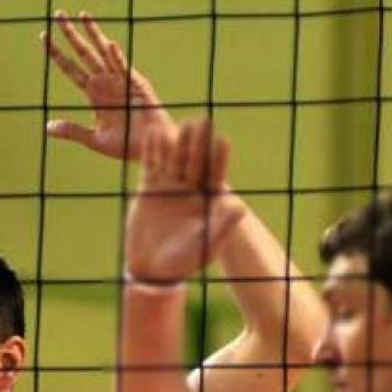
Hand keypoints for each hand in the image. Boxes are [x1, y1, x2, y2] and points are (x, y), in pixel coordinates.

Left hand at [43, 11, 170, 160]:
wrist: (150, 149)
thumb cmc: (126, 144)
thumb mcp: (94, 139)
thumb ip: (73, 131)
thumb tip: (48, 127)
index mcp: (93, 94)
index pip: (70, 69)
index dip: (57, 54)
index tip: (43, 38)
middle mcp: (105, 83)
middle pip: (83, 54)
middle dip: (71, 34)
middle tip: (58, 14)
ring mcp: (120, 81)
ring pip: (102, 53)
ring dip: (93, 35)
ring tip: (82, 15)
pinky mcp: (136, 86)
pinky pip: (124, 69)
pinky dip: (116, 58)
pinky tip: (107, 44)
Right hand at [124, 119, 244, 284]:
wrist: (151, 270)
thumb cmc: (182, 263)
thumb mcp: (205, 246)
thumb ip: (221, 227)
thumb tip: (241, 208)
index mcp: (207, 201)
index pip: (214, 175)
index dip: (218, 159)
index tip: (222, 141)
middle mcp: (190, 190)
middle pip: (195, 162)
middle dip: (198, 144)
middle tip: (203, 122)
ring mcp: (169, 188)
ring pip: (173, 160)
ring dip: (177, 142)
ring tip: (180, 124)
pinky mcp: (149, 189)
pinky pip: (151, 166)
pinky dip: (152, 151)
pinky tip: (153, 133)